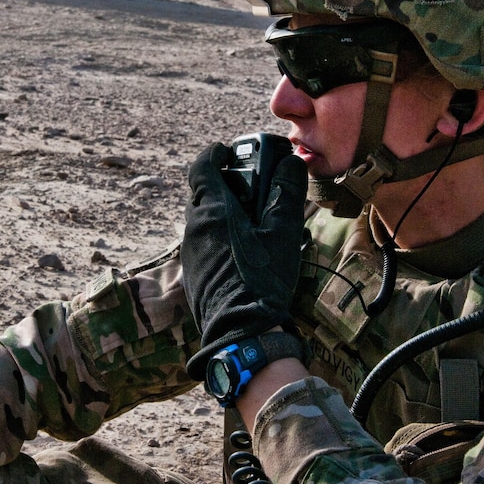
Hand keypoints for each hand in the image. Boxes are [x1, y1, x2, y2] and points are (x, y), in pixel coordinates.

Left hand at [181, 142, 307, 379]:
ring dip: (221, 213)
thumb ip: (287, 193)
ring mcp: (191, 253)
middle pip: (201, 193)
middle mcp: (195, 228)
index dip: (214, 154)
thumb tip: (292, 163)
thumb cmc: (262, 279)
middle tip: (247, 186)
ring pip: (202, 221)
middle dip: (221, 184)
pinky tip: (242, 251)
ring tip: (251, 221)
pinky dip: (218, 237)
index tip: (228, 150)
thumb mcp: (283, 232)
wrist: (241, 333)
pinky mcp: (193, 274)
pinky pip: (202, 244)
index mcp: (213, 211)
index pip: (202, 167)